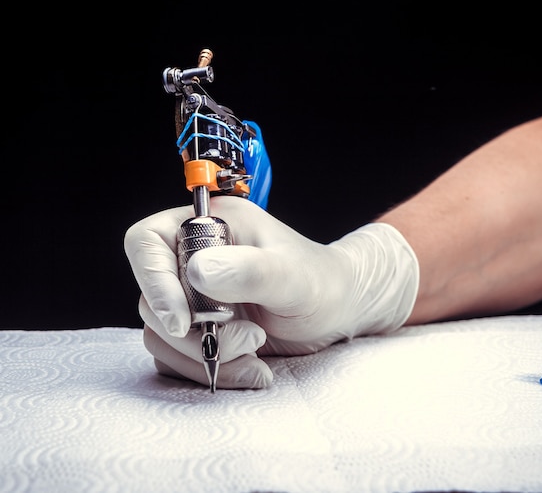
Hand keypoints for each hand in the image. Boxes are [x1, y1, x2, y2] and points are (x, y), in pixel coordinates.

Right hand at [124, 196, 418, 387]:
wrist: (338, 312)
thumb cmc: (322, 281)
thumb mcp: (293, 275)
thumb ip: (251, 271)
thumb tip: (197, 273)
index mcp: (209, 227)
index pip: (146, 242)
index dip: (153, 281)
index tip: (184, 321)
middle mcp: (194, 260)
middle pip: (151, 299)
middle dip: (195, 333)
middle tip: (248, 339)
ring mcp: (193, 298)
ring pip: (161, 335)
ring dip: (205, 356)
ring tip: (255, 354)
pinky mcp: (200, 331)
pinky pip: (179, 359)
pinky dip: (211, 371)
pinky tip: (252, 370)